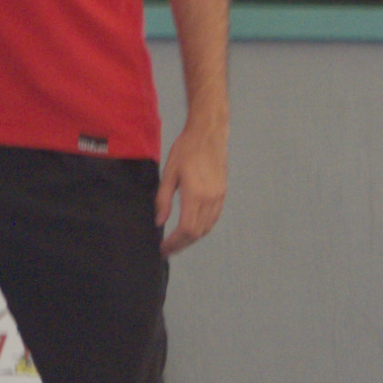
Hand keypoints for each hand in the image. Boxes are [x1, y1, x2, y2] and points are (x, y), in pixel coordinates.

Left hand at [156, 124, 228, 256]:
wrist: (209, 134)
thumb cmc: (186, 150)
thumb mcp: (169, 173)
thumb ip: (163, 200)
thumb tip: (159, 222)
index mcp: (195, 195)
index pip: (186, 230)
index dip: (174, 243)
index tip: (163, 249)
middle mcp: (210, 200)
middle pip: (197, 233)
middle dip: (181, 244)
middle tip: (168, 249)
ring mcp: (219, 197)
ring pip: (207, 228)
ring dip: (192, 238)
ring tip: (178, 241)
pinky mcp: (223, 193)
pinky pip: (213, 218)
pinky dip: (202, 228)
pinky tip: (192, 227)